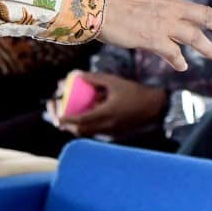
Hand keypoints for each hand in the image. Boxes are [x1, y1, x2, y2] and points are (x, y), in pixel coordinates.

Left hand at [50, 73, 166, 138]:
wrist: (155, 108)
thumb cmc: (135, 92)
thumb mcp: (115, 82)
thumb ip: (95, 79)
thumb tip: (76, 75)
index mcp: (105, 115)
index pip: (79, 121)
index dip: (65, 118)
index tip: (56, 114)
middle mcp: (106, 127)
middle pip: (79, 130)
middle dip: (65, 124)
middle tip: (57, 113)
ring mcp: (110, 133)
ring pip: (86, 133)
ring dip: (74, 125)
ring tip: (68, 113)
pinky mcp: (114, 135)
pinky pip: (94, 132)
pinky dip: (86, 125)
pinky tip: (86, 113)